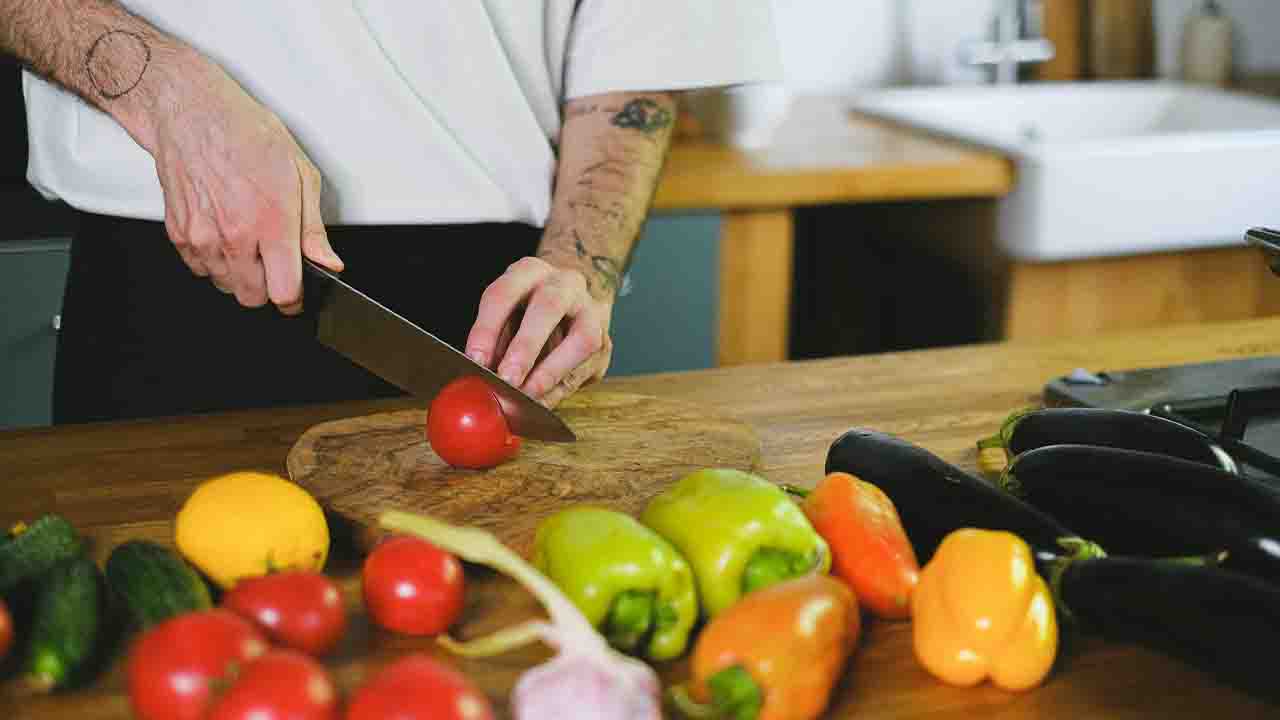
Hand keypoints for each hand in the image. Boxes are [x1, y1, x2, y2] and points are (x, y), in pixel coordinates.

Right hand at [146, 56, 341, 313]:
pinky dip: (214, 261)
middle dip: (268, 288)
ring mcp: (202, 236)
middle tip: (274, 263)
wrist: (192, 112)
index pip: (285, 292)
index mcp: (270, 222)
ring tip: (248, 240)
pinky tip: (224, 233)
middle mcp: (234, 235)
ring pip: (225, 286)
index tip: (299, 293)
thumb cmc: (245, 133)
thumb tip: (328, 262)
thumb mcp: (300, 174)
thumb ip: (314, 228)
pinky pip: (200, 269)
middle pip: (253, 298)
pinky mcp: (179, 233)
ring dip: (240, 275)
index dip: (296, 299)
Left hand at [465, 257, 613, 408]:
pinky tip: (541, 402)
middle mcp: (564, 284)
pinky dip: (561, 389)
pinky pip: (586, 368)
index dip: (487, 328)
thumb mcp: (504, 314)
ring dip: (551, 371)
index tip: (476, 360)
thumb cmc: (527, 311)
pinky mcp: (605, 341)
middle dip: (526, 346)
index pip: (504, 294)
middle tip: (507, 378)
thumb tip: (481, 374)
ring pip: (582, 339)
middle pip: (548, 307)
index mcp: (529, 272)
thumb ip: (494, 340)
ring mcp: (591, 311)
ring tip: (528, 395)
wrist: (572, 301)